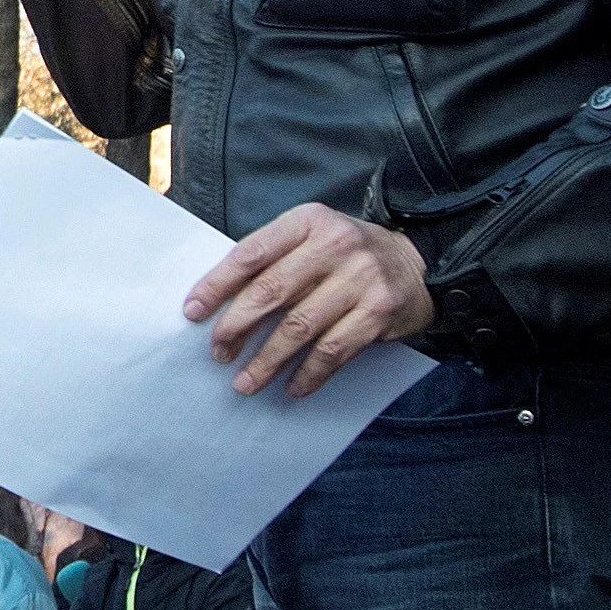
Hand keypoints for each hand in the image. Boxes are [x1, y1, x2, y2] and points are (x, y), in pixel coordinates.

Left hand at [183, 205, 435, 396]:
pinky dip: (308, 374)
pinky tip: (291, 387)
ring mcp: (360, 278)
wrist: (417, 263)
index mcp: (308, 221)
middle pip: (272, 292)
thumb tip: (219, 302)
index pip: (251, 253)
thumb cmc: (346, 256)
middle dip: (237, 327)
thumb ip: (274, 259)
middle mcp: (335, 245)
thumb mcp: (312, 238)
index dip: (217, 285)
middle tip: (218, 353)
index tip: (192, 312)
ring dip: (267, 361)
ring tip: (245, 382)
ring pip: (300, 328)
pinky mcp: (379, 312)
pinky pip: (333, 351)